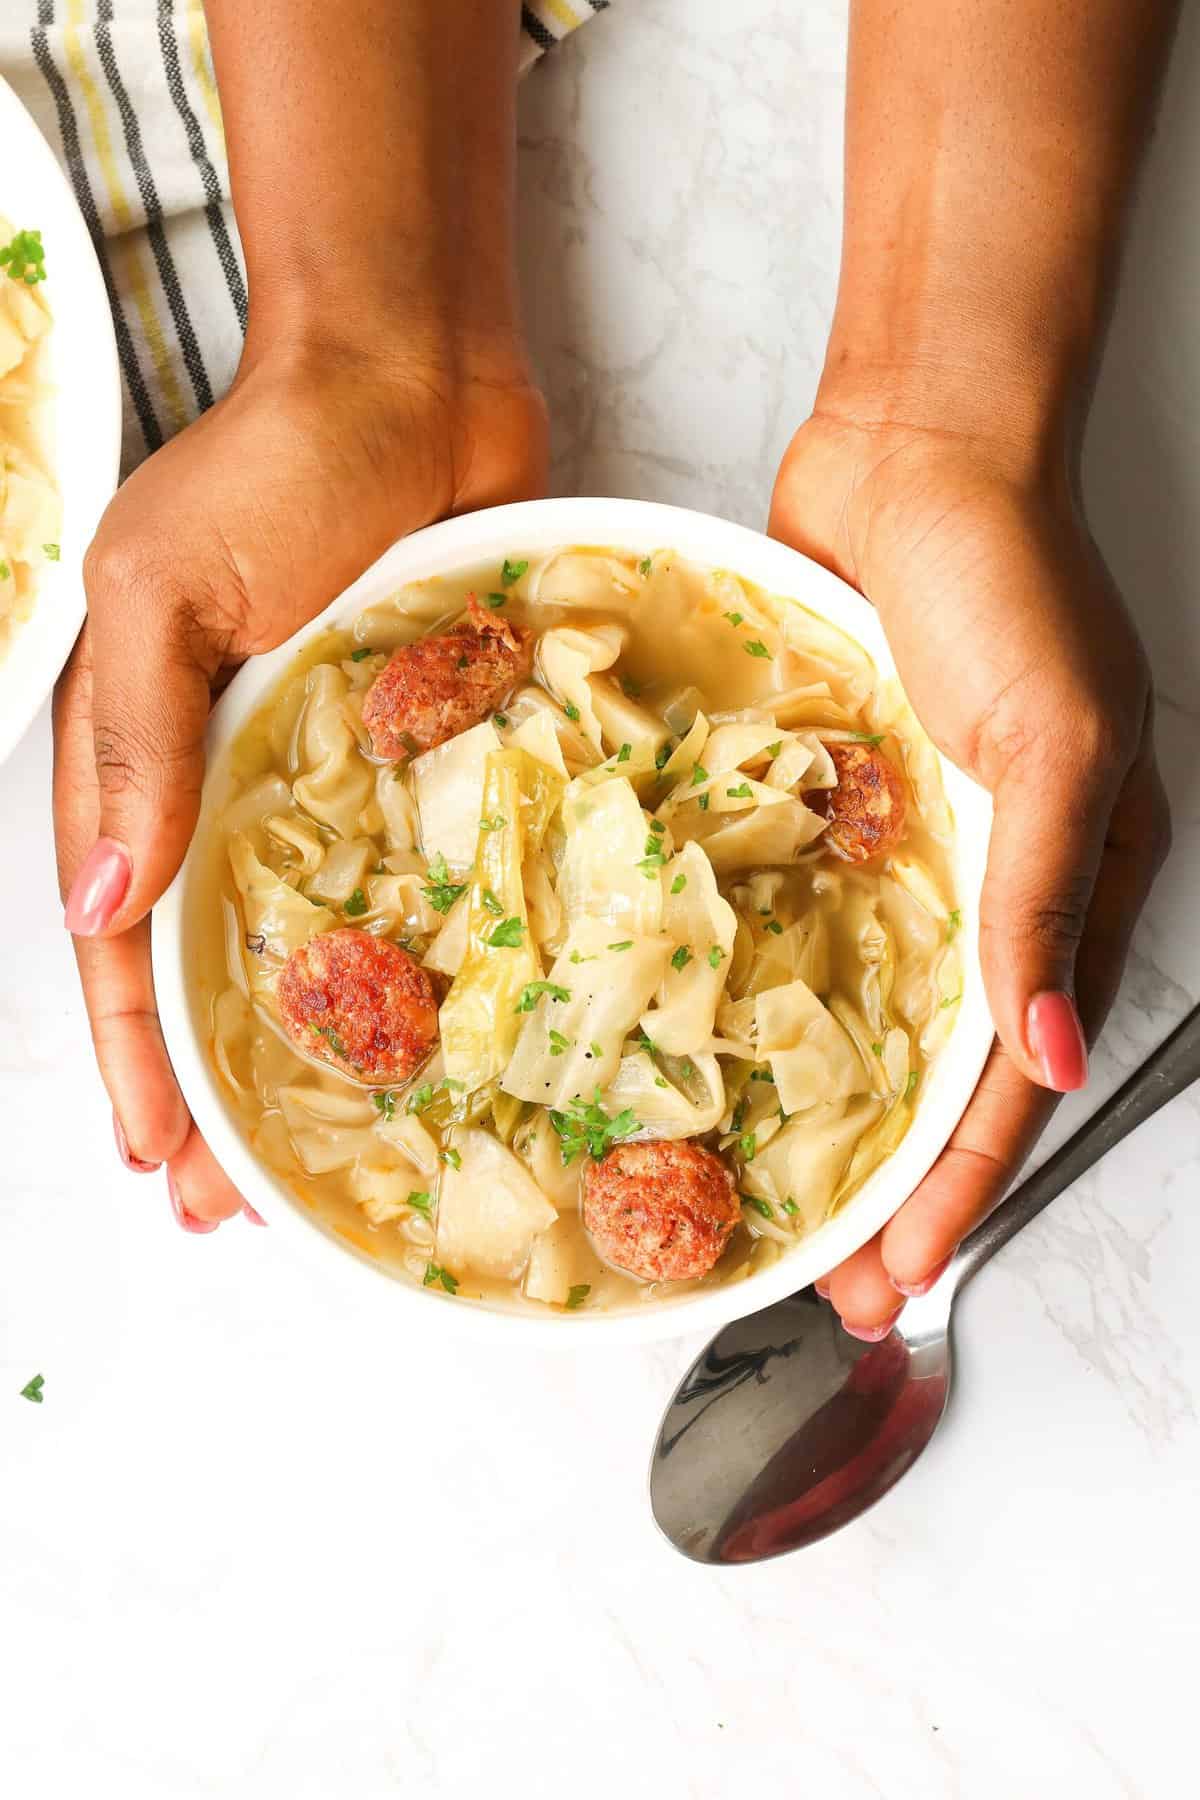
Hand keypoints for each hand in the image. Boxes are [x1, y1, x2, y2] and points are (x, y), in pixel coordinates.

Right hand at [54, 333, 545, 1228]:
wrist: (416, 377)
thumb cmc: (276, 464)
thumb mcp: (166, 589)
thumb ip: (130, 742)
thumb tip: (95, 906)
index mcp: (136, 753)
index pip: (114, 940)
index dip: (134, 1056)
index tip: (160, 1161)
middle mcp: (222, 784)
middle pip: (203, 969)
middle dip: (208, 1089)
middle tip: (236, 1207)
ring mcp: (320, 779)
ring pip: (302, 947)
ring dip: (304, 1052)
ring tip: (322, 1158)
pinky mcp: (415, 762)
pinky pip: (403, 882)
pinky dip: (401, 961)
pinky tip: (428, 1036)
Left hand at [770, 410, 1169, 1334]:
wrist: (914, 455)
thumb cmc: (1003, 580)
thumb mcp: (1047, 740)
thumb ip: (1042, 897)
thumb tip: (1048, 1054)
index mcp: (1067, 884)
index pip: (1013, 1076)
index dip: (959, 1186)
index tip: (899, 1275)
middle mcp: (986, 887)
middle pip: (940, 1075)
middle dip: (893, 1190)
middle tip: (825, 1285)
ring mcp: (904, 854)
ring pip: (870, 1022)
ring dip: (833, 1120)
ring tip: (772, 1208)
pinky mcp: (828, 812)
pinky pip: (806, 931)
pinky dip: (779, 1004)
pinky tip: (728, 1060)